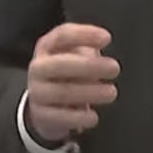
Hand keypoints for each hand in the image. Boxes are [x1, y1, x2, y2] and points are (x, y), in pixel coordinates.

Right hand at [26, 23, 120, 143]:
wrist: (45, 101)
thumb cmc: (68, 70)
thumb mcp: (75, 53)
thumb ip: (87, 49)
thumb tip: (101, 53)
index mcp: (48, 46)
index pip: (63, 35)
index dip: (84, 35)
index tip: (107, 38)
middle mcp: (38, 67)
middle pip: (61, 64)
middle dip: (90, 66)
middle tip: (115, 68)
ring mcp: (37, 91)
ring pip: (62, 92)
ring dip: (89, 93)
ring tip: (111, 93)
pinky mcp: (40, 115)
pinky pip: (59, 117)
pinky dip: (78, 117)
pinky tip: (94, 117)